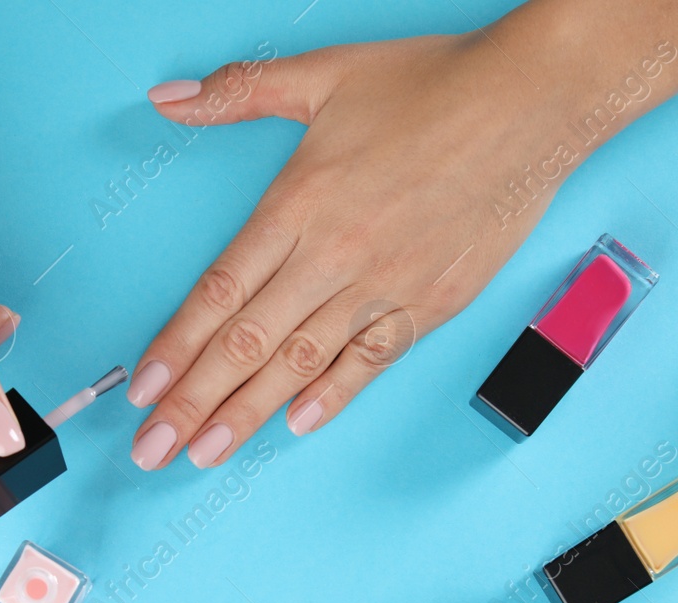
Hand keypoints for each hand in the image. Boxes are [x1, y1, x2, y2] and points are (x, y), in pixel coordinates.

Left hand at [128, 34, 573, 469]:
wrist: (534, 103)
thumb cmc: (435, 85)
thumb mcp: (325, 74)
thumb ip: (240, 92)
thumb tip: (170, 97)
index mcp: (300, 203)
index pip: (219, 292)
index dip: (175, 347)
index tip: (142, 389)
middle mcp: (336, 253)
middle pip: (247, 342)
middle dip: (193, 403)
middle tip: (153, 449)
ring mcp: (385, 284)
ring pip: (301, 363)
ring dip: (248, 414)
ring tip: (205, 454)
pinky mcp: (431, 303)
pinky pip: (372, 361)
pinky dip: (335, 396)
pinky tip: (297, 425)